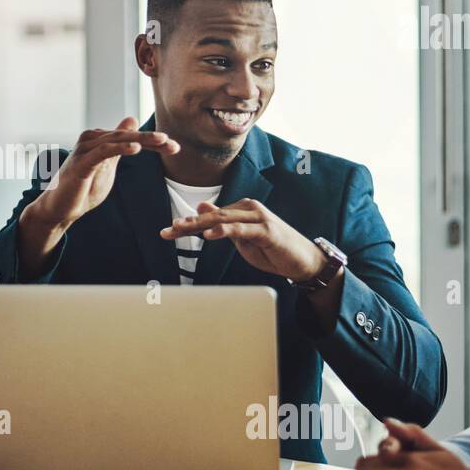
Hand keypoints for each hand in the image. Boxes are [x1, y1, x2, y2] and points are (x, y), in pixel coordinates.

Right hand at [26, 116, 179, 231]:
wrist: (61, 209)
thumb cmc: (83, 188)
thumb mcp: (108, 165)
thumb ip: (120, 144)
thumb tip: (131, 121)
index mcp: (100, 140)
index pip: (131, 137)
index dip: (153, 141)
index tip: (174, 147)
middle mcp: (92, 139)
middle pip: (127, 136)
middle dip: (152, 139)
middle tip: (173, 143)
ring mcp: (85, 149)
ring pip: (118, 140)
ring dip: (141, 140)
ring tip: (161, 140)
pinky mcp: (81, 162)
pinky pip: (103, 152)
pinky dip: (120, 148)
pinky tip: (136, 149)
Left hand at [159, 197, 326, 281]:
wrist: (302, 261)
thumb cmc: (272, 250)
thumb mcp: (241, 238)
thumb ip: (222, 224)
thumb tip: (201, 208)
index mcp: (240, 210)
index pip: (208, 216)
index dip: (187, 224)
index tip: (167, 232)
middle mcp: (248, 209)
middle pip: (212, 215)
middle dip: (188, 224)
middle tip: (168, 230)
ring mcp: (258, 218)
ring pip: (223, 219)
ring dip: (200, 224)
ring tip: (181, 229)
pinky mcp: (267, 230)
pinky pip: (241, 229)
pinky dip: (224, 230)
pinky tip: (209, 234)